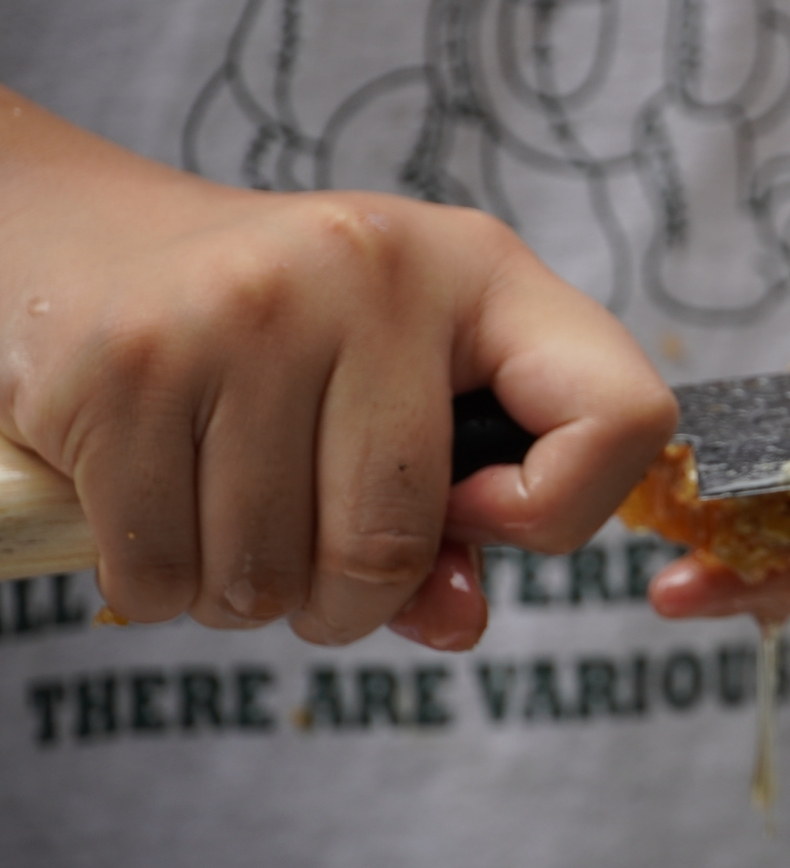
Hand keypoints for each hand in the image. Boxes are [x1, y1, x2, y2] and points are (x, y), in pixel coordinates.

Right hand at [0, 89, 675, 649]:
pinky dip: (162, 587)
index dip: (562, 511)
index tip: (476, 511)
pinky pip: (163, 576)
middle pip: (396, 543)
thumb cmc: (282, 342)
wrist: (85, 244)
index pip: (626, 416)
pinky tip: (159, 507)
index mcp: (482, 270)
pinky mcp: (130, 363)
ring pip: (272, 577)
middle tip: (314, 560)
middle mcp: (373, 271)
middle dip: (352, 603)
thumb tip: (457, 624)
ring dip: (249, 597)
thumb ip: (461, 519)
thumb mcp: (402, 389)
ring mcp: (246, 309)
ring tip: (230, 513)